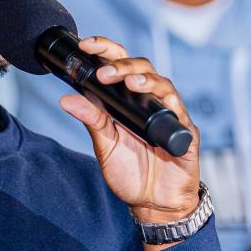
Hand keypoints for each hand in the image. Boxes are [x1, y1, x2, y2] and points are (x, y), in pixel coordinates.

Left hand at [58, 36, 199, 250]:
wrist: (155, 205)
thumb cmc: (132, 174)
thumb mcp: (106, 145)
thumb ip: (91, 120)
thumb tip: (67, 98)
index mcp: (128, 101)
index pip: (119, 66)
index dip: (105, 50)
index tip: (86, 45)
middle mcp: (149, 102)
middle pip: (141, 67)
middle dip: (122, 63)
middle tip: (103, 72)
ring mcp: (168, 114)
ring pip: (161, 83)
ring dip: (144, 78)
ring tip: (128, 82)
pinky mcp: (184, 131)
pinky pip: (178, 110)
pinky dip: (168, 101)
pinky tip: (157, 99)